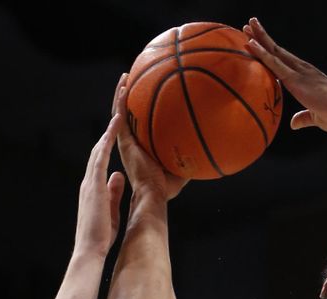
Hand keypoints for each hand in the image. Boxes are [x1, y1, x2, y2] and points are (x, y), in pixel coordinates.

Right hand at [74, 114, 124, 257]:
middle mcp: (89, 181)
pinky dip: (108, 140)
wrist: (90, 249)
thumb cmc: (100, 234)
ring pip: (99, 149)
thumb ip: (113, 191)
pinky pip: (101, 156)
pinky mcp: (93, 184)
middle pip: (98, 150)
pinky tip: (116, 127)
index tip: (117, 132)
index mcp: (93, 187)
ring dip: (109, 131)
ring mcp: (89, 181)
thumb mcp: (110, 208)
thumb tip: (119, 176)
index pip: (101, 161)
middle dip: (108, 133)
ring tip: (120, 112)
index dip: (108, 145)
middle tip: (118, 114)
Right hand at [111, 74, 188, 201]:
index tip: (145, 95)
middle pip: (127, 114)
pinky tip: (124, 87)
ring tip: (126, 76)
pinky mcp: (123, 142)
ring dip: (121, 93)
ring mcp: (126, 141)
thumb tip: (207, 147)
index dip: (140, 110)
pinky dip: (121, 102)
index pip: (139, 123)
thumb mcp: (182, 167)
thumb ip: (189, 155)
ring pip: (119, 112)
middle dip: (129, 96)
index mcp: (141, 146)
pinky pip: (120, 117)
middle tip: (132, 79)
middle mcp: (131, 142)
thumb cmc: (167, 186)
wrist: (154, 193)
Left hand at [243, 17, 326, 131]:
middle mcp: (302, 69)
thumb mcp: (315, 117)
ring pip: (274, 52)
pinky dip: (262, 53)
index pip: (285, 61)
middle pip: (278, 51)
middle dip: (263, 38)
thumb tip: (294, 123)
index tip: (260, 42)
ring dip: (259, 39)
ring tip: (247, 26)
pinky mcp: (294, 79)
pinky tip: (251, 44)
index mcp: (306, 77)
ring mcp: (298, 72)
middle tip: (250, 25)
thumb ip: (303, 118)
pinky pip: (274, 63)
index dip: (272, 52)